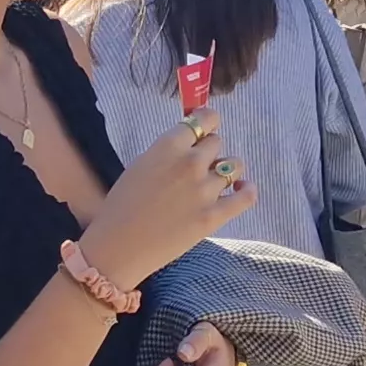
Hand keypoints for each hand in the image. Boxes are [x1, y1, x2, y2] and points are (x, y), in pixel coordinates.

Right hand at [81, 109, 252, 286]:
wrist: (119, 247)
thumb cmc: (122, 206)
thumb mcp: (140, 165)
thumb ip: (168, 152)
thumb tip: (191, 146)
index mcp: (169, 146)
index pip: (205, 118)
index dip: (206, 122)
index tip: (204, 130)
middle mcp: (190, 163)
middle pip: (217, 142)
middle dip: (209, 153)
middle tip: (196, 168)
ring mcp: (205, 189)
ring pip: (234, 165)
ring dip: (226, 170)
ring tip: (215, 182)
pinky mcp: (214, 215)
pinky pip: (246, 196)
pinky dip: (247, 190)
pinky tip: (241, 190)